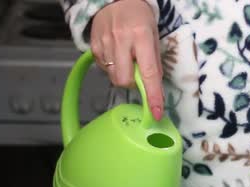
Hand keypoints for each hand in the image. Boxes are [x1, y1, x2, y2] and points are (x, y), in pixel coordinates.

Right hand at [90, 0, 163, 119]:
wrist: (116, 0)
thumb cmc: (139, 19)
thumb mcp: (154, 38)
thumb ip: (155, 64)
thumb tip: (156, 92)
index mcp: (141, 36)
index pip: (148, 73)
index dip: (152, 96)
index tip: (155, 112)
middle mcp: (120, 40)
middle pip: (124, 80)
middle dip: (132, 83)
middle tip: (137, 72)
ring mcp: (104, 43)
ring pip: (113, 77)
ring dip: (122, 74)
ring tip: (126, 58)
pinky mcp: (93, 46)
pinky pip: (103, 69)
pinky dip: (112, 68)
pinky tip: (116, 55)